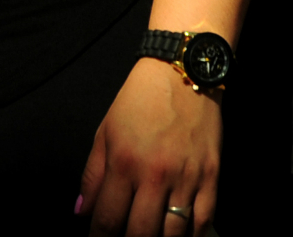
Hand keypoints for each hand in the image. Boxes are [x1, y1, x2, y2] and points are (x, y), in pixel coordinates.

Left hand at [78, 58, 220, 235]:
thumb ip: (93, 175)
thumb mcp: (106, 132)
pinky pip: (204, 221)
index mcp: (123, 163)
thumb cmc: (139, 101)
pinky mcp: (211, 176)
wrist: (182, 72)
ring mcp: (186, 177)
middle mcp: (154, 175)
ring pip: (173, 234)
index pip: (107, 220)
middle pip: (140, 233)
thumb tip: (81, 213)